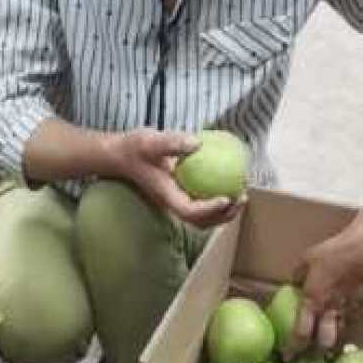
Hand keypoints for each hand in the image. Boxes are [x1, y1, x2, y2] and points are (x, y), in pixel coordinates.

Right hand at [104, 129, 241, 229]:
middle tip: (241, 197)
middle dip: (224, 215)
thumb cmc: (134, 148)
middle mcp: (173, 203)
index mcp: (166, 196)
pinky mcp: (181, 195)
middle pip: (200, 222)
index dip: (209, 210)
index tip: (226, 197)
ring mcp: (177, 201)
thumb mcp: (150, 140)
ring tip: (241, 195)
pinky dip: (218, 198)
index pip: (189, 211)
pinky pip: (202, 201)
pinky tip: (230, 181)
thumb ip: (172, 142)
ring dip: (224, 212)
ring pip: (203, 217)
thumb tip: (198, 143)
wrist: (121, 156)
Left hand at [291, 215, 362, 353]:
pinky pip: (352, 318)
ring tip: (328, 337)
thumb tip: (294, 281)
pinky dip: (347, 321)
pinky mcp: (360, 304)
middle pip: (324, 342)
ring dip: (333, 336)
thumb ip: (300, 274)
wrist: (362, 250)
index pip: (300, 334)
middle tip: (310, 352)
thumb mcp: (309, 259)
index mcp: (312, 302)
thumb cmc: (334, 252)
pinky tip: (344, 319)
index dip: (293, 349)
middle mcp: (330, 311)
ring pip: (340, 332)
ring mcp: (348, 309)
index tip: (287, 357)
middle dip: (318, 350)